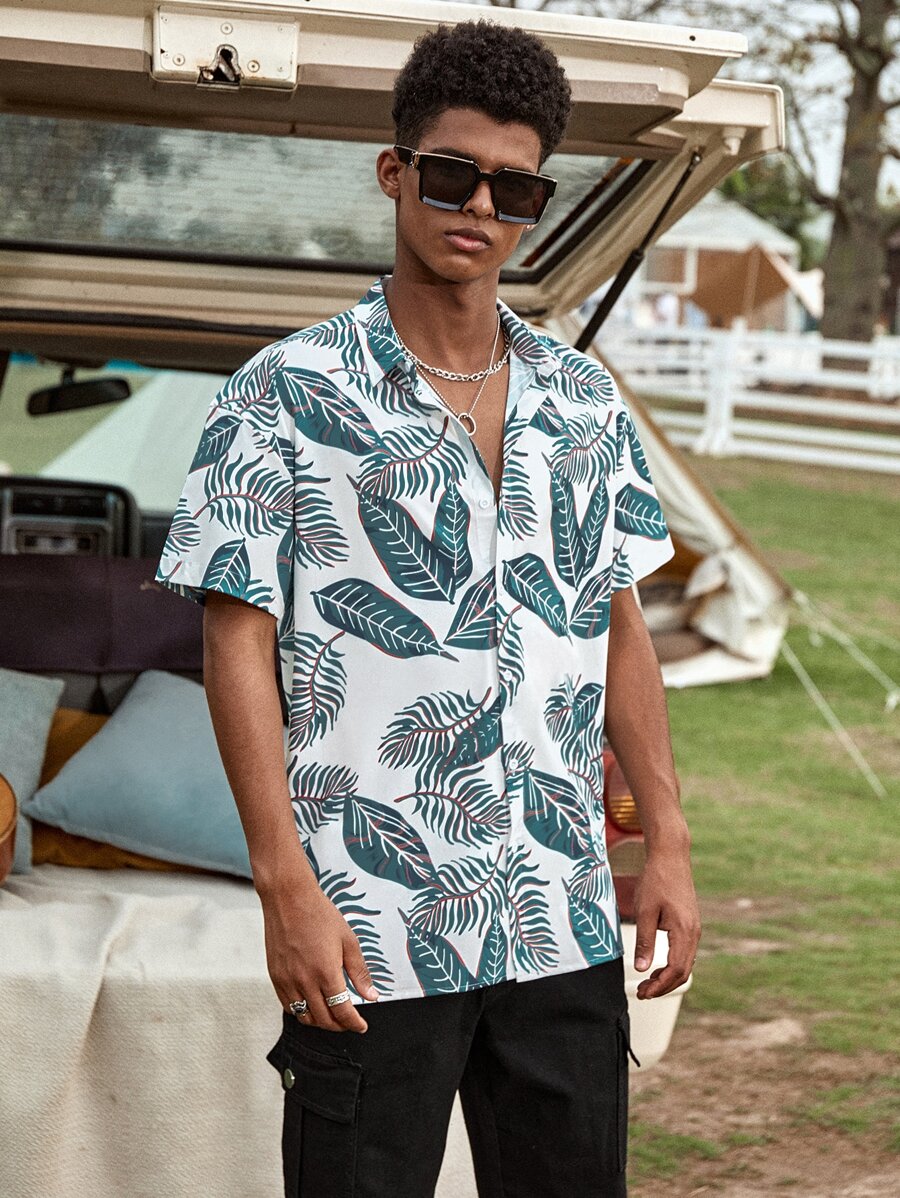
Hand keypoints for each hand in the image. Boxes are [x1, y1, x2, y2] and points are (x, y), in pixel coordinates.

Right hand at [260, 878, 378, 1031]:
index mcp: (326, 972)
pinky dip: (301, 1012)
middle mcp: (304, 981)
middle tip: (349, 1022)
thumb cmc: (319, 914)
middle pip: (323, 1019)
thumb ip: (359, 971)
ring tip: (331, 1015)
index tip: (361, 1026)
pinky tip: (311, 1004)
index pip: (341, 1011)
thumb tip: (372, 995)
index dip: (354, 1023)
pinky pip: (288, 1006)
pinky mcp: (275, 977)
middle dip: (340, 1026)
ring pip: (304, 1017)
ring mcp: (287, 980)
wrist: (289, 898)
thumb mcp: (348, 940)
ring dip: (320, 1022)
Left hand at [632, 846, 700, 999]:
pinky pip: (685, 953)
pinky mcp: (690, 924)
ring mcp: (694, 929)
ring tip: (646, 983)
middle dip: (663, 987)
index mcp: (684, 931)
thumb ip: (644, 941)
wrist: (671, 856)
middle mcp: (694, 933)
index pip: (675, 970)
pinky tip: (657, 966)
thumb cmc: (656, 880)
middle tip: (641, 993)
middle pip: (683, 972)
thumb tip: (641, 969)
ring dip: (668, 977)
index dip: (659, 986)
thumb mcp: (644, 910)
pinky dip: (672, 965)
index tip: (642, 993)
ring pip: (685, 964)